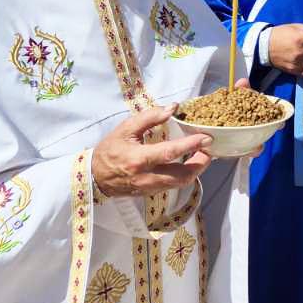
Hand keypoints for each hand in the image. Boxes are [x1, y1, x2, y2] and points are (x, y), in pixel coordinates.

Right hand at [93, 107, 212, 198]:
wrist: (94, 177)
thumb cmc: (109, 150)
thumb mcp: (125, 128)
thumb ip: (149, 117)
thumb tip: (172, 108)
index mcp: (139, 159)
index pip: (170, 153)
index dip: (190, 146)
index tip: (206, 138)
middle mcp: (146, 177)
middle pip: (181, 176)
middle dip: (200, 164)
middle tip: (209, 150)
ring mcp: (149, 188)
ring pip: (179, 184)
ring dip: (195, 171)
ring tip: (202, 156)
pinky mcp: (150, 194)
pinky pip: (172, 186)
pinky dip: (184, 176)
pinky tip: (188, 164)